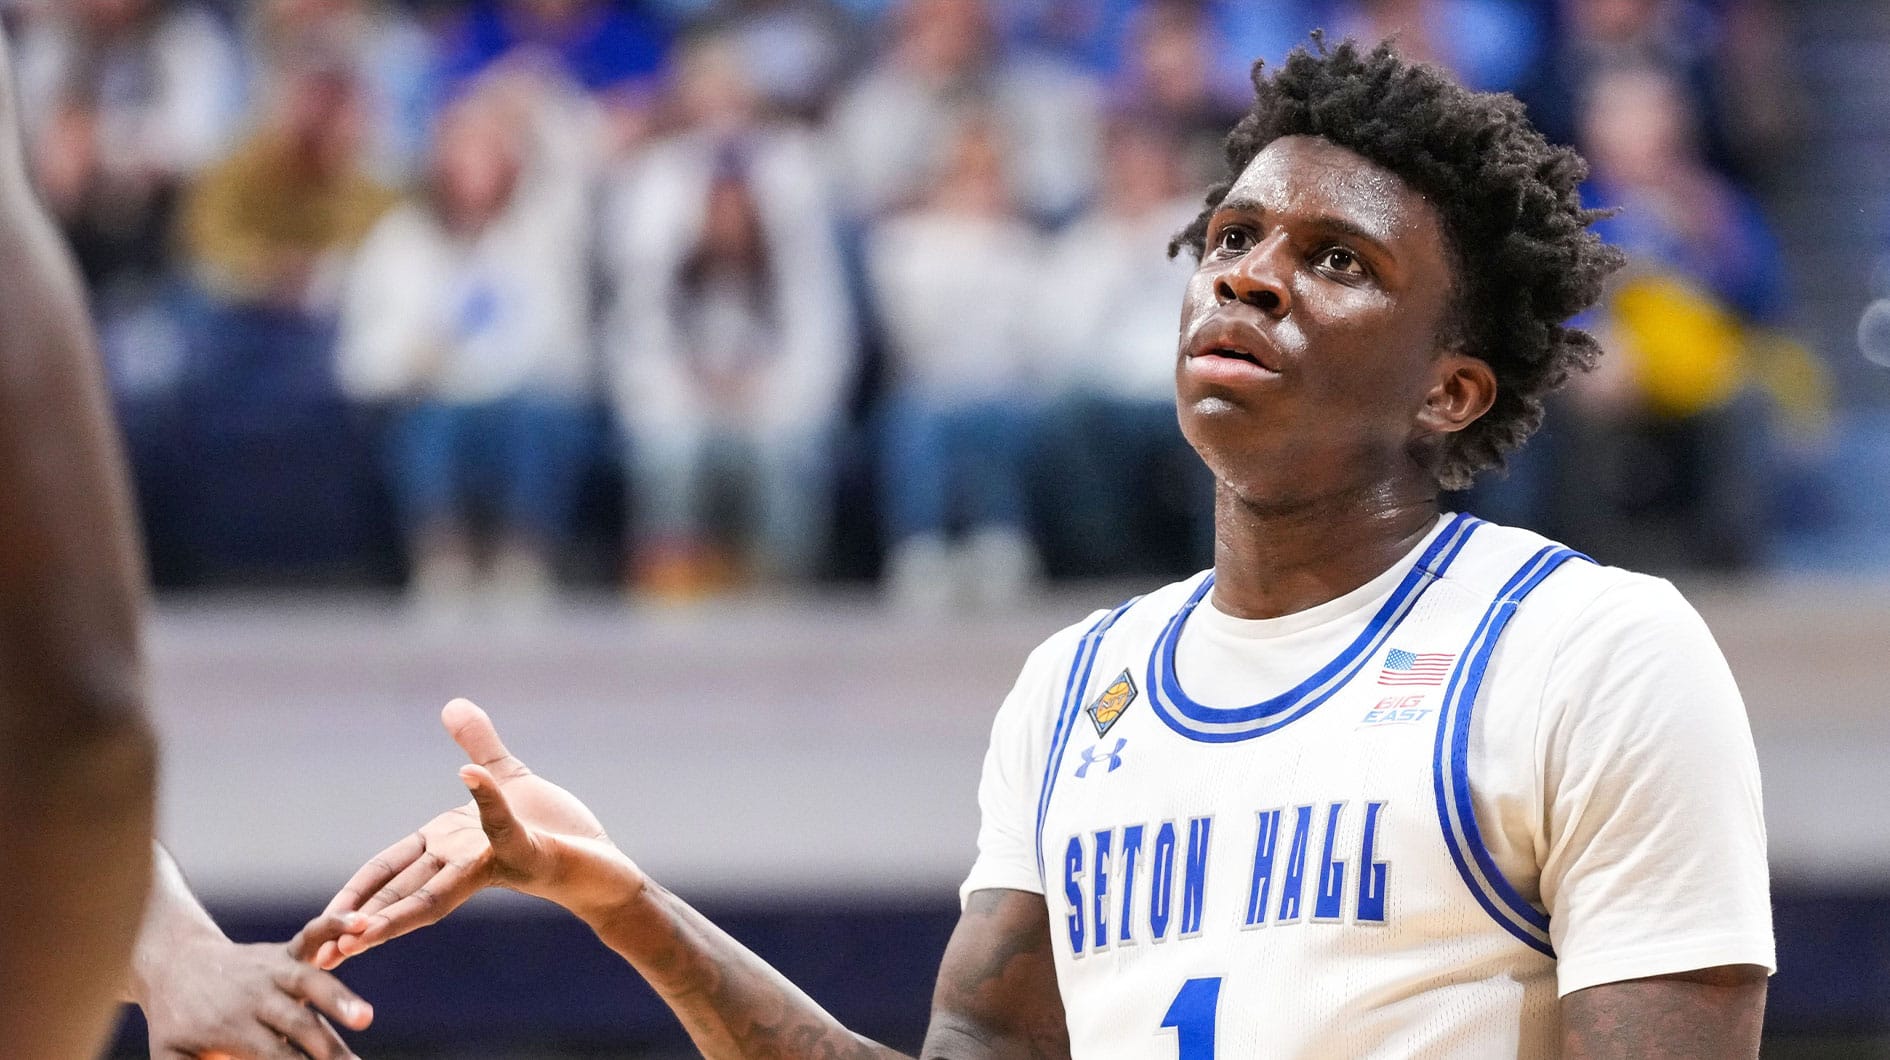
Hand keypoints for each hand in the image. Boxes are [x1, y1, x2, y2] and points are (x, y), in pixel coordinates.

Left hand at [139, 914, 371, 1059]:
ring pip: (311, 983)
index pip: (273, 1056)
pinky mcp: (285, 952)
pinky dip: (336, 925)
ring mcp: (272, 971)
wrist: (173, 963)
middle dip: (327, 1050)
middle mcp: (255, 998)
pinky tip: (364, 922)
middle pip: (298, 1025)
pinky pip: (312, 935)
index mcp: (229, 1028)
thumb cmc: (176, 1024)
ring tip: (364, 1018)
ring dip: (339, 999)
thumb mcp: (172, 1058)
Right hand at [311, 699, 642, 969]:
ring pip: (436, 891)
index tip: (322, 923)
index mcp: (448, 846)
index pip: (388, 871)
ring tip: (359, 931)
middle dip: (361, 923)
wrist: (603, 861)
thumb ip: (479, 743)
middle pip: (402, 893)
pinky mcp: (529, 852)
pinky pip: (503, 824)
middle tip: (324, 953)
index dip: (354, 894)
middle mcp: (464, 861)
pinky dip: (487, 799)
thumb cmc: (555, 828)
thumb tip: (452, 705)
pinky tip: (467, 776)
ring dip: (397, 910)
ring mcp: (495, 860)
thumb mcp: (508, 776)